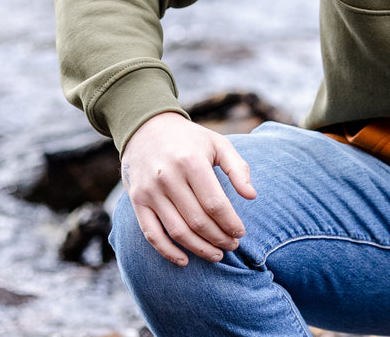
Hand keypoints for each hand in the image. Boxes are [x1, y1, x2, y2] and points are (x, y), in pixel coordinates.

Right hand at [120, 111, 256, 265]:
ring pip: (176, 231)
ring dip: (199, 248)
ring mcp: (149, 191)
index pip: (214, 203)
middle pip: (197, 220)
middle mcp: (168, 177)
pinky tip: (184, 260)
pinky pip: (151, 234)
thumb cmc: (190, 139)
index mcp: (191, 162)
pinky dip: (167, 251)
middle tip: (232, 246)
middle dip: (218, 238)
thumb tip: (253, 196)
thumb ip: (238, 168)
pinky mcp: (136, 201)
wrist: (146, 128)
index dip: (230, 222)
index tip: (241, 233)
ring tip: (216, 255)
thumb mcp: (219, 144)